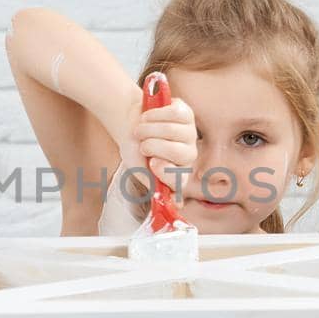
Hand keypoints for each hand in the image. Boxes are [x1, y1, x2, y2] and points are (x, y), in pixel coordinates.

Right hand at [118, 88, 196, 203]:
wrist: (129, 122)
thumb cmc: (134, 148)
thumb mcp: (137, 169)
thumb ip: (153, 184)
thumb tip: (176, 203)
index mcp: (177, 174)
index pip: (180, 180)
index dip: (166, 171)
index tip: (152, 162)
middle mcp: (187, 155)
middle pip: (178, 152)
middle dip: (152, 145)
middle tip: (141, 144)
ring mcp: (189, 133)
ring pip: (173, 130)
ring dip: (148, 128)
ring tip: (140, 129)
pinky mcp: (186, 114)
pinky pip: (173, 114)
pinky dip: (154, 115)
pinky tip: (148, 117)